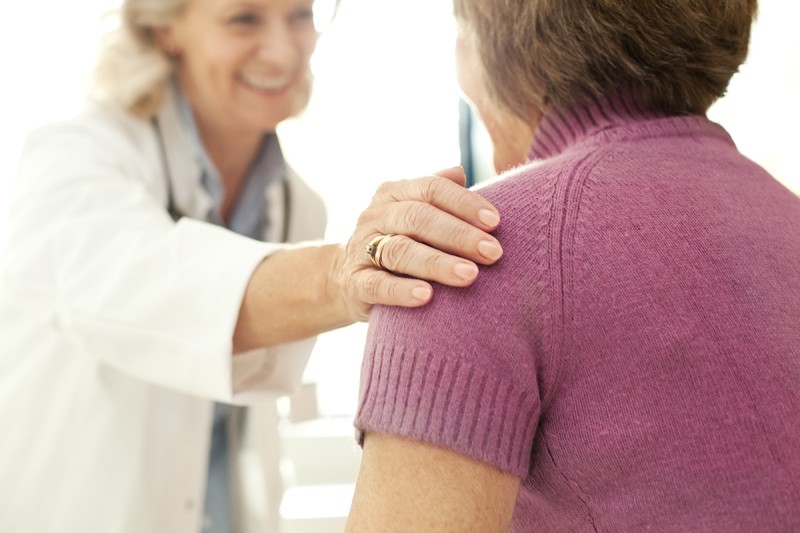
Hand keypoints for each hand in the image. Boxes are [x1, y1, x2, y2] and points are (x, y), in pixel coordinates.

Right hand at [334, 166, 502, 320]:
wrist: (349, 279)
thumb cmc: (398, 242)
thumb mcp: (414, 213)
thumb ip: (437, 194)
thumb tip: (459, 172)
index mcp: (395, 193)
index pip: (431, 189)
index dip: (464, 203)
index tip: (495, 222)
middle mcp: (375, 216)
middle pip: (418, 218)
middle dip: (459, 235)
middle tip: (492, 253)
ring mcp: (362, 248)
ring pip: (399, 251)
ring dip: (437, 263)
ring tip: (469, 275)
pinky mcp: (354, 283)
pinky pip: (377, 285)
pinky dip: (401, 291)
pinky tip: (426, 296)